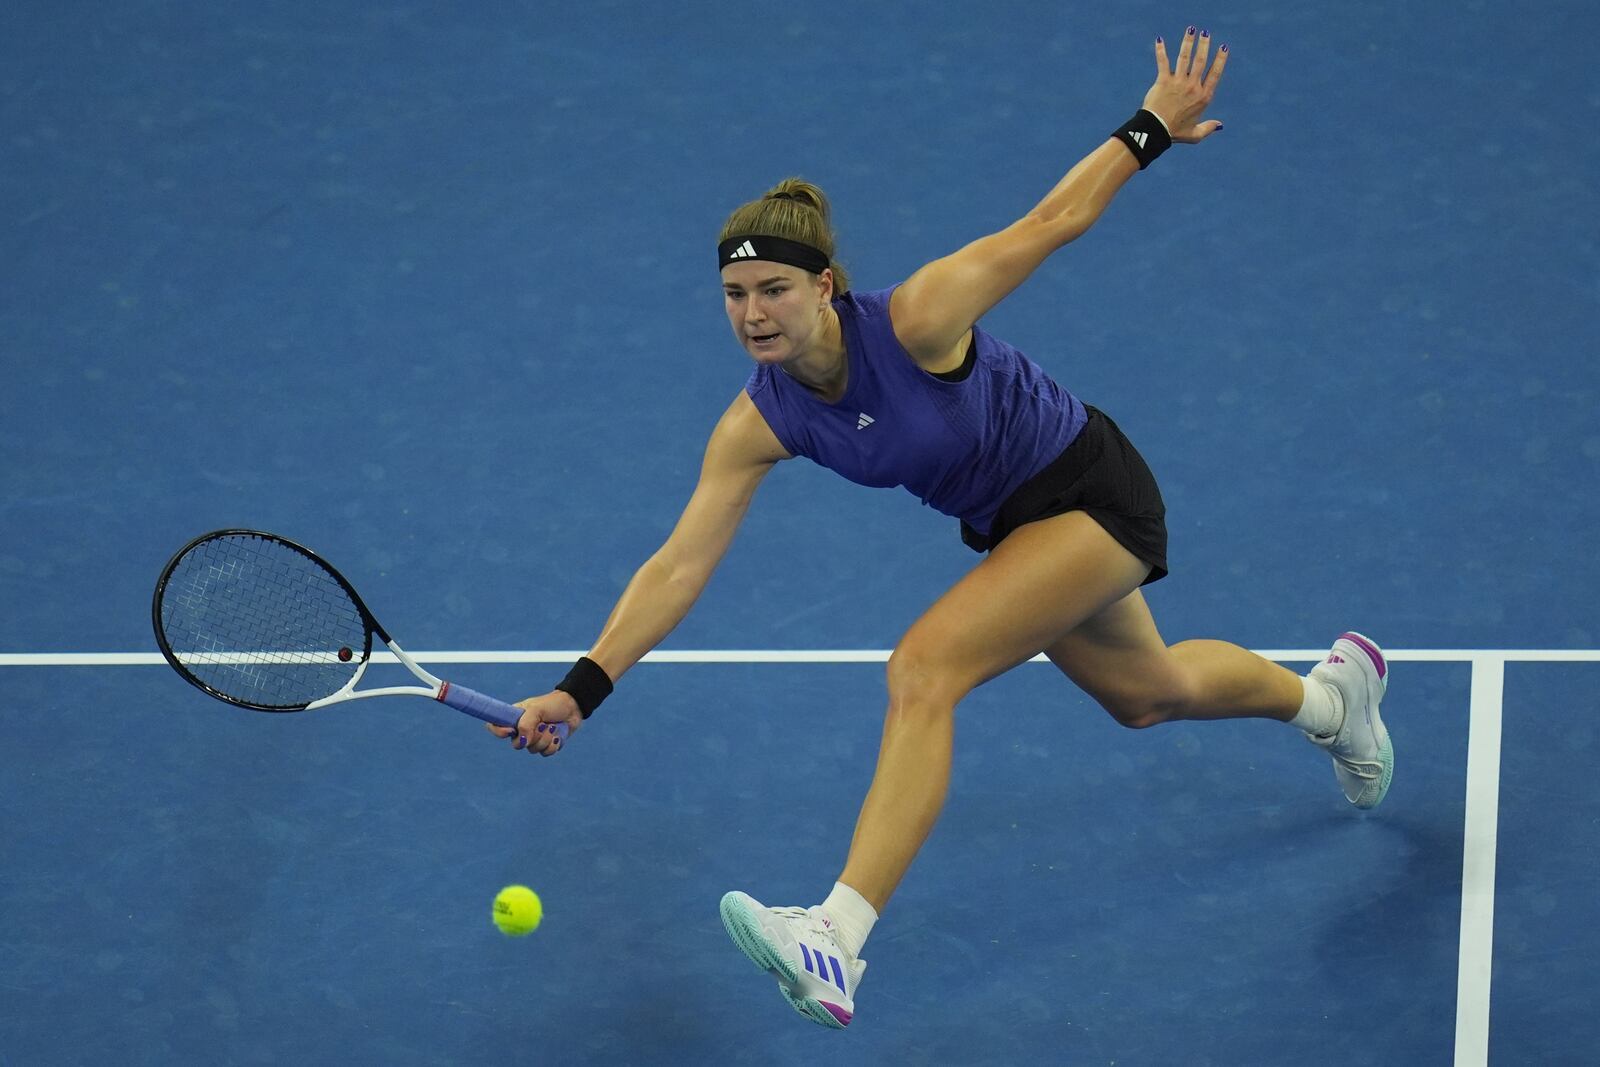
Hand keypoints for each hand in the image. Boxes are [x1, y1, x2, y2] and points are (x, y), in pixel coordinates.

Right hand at [485, 690, 581, 756]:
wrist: (574, 707)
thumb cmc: (552, 704)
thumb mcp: (537, 709)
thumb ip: (526, 724)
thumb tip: (522, 742)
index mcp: (514, 717)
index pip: (495, 726)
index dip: (499, 732)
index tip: (511, 731)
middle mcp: (522, 729)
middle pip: (516, 745)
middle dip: (532, 737)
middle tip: (543, 725)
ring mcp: (534, 738)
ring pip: (533, 750)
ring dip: (546, 739)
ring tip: (553, 727)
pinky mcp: (547, 745)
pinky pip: (545, 753)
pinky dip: (553, 745)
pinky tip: (558, 735)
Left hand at [1142, 26, 1227, 143]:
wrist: (1155, 131)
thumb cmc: (1174, 132)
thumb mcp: (1195, 134)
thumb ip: (1208, 128)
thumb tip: (1220, 125)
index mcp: (1203, 97)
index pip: (1215, 74)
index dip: (1220, 59)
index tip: (1223, 47)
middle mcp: (1193, 87)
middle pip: (1201, 61)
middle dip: (1204, 45)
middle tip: (1205, 33)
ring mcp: (1178, 82)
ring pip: (1185, 58)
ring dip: (1188, 42)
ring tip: (1191, 30)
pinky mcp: (1163, 81)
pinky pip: (1163, 62)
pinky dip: (1160, 50)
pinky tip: (1159, 40)